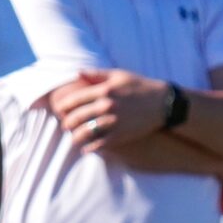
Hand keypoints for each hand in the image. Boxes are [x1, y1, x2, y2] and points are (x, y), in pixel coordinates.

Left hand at [49, 69, 171, 150]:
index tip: (60, 111)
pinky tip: (86, 148)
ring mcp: (113, 121)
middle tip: (65, 126)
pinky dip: (89, 148)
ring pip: (84, 133)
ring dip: (75, 138)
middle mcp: (106, 106)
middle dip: (66, 124)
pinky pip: (99, 144)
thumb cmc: (140, 86)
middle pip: (76, 118)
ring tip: (73, 139)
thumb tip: (77, 73)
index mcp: (104, 90)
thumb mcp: (119, 75)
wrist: (163, 103)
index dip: (62, 107)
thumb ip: (96, 74)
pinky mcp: (121, 135)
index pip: (74, 100)